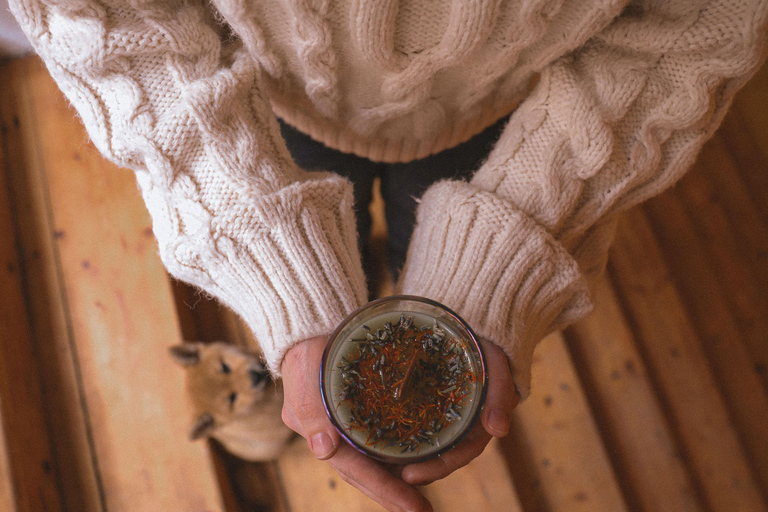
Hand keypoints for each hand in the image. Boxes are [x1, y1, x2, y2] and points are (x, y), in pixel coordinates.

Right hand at [280, 335, 517, 510]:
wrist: (310, 321)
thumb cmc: (307, 343)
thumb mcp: (306, 367)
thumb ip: (310, 407)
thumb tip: (324, 450)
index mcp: (319, 430)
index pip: (355, 468)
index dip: (384, 489)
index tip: (414, 506)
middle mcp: (332, 434)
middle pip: (366, 473)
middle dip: (393, 495)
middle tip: (423, 511)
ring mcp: (343, 425)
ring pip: (373, 462)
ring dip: (396, 482)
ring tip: (422, 499)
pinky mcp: (357, 413)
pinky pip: (378, 440)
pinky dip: (396, 455)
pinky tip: (418, 461)